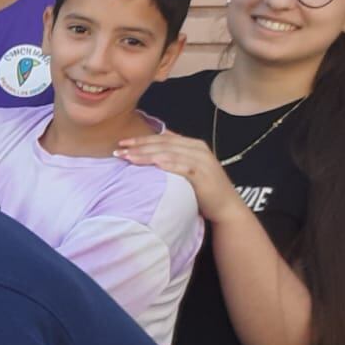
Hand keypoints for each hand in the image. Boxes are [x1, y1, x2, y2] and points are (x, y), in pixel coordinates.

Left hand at [113, 132, 243, 222]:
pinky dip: (164, 163)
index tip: (123, 142)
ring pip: (168, 153)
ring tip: (127, 157)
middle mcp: (198, 149)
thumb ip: (176, 157)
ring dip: (145, 154)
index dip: (142, 139)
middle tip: (118, 149)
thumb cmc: (203, 190)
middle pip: (163, 143)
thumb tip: (154, 150)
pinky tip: (149, 164)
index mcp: (194, 145)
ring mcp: (201, 160)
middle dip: (139, 145)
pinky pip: (180, 166)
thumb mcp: (189, 168)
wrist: (226, 206)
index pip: (163, 138)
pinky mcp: (201, 174)